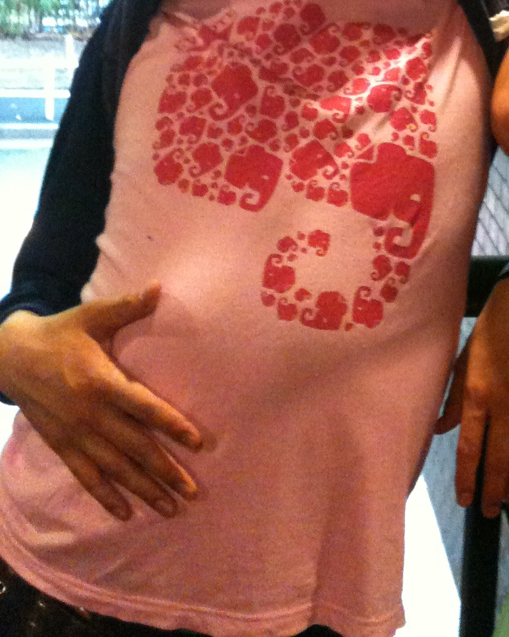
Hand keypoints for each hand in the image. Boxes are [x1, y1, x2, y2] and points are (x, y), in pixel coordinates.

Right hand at [0, 285, 202, 521]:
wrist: (10, 356)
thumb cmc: (60, 332)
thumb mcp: (92, 315)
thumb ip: (127, 306)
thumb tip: (161, 287)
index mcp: (101, 381)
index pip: (144, 408)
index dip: (172, 425)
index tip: (198, 443)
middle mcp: (90, 414)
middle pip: (135, 447)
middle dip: (165, 471)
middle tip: (193, 492)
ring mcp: (75, 434)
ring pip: (115, 469)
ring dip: (143, 490)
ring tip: (170, 509)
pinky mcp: (61, 445)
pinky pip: (86, 477)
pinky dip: (105, 497)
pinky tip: (124, 513)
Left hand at [436, 277, 508, 517]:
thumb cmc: (489, 330)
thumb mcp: (462, 360)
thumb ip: (454, 398)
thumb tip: (443, 430)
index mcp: (477, 394)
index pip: (470, 447)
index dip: (466, 477)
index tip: (464, 500)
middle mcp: (504, 403)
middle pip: (499, 457)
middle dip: (492, 489)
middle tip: (487, 511)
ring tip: (508, 499)